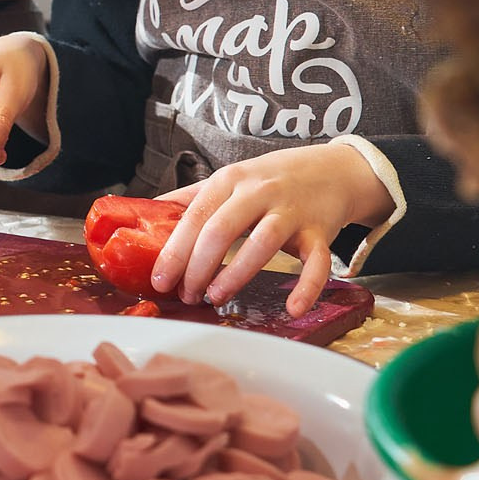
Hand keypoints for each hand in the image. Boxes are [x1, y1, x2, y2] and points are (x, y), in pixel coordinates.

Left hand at [149, 144, 394, 316]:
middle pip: (222, 229)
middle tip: (186, 295)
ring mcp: (292, 212)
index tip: (160, 280)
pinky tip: (293, 309)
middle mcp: (259, 192)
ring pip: (263, 243)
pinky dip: (307, 287)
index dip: (174, 251)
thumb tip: (147, 210)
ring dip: (236, 274)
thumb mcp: (229, 179)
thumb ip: (191, 197)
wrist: (331, 169)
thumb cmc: (270, 179)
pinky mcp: (320, 232)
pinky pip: (317, 263)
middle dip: (198, 266)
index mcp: (229, 181)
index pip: (195, 217)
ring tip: (216, 297)